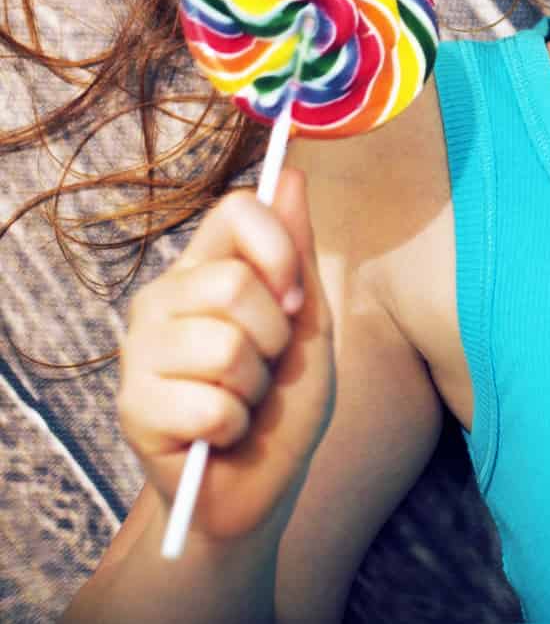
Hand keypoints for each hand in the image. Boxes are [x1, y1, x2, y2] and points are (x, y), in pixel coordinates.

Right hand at [116, 168, 333, 544]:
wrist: (256, 483)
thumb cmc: (283, 399)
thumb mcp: (308, 322)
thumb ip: (296, 252)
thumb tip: (290, 174)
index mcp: (204, 268)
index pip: (238, 210)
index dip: (280, 248)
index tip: (295, 297)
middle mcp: (162, 299)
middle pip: (235, 284)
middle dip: (274, 337)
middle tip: (264, 366)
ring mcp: (138, 352)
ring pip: (225, 347)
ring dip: (254, 387)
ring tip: (241, 401)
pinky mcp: (131, 407)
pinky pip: (211, 405)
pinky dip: (234, 426)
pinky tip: (218, 434)